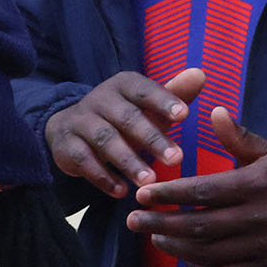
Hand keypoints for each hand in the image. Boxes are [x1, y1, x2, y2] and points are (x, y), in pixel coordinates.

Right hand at [46, 69, 206, 198]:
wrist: (70, 128)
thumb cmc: (122, 117)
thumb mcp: (147, 106)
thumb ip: (174, 94)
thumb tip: (201, 75)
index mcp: (123, 85)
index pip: (144, 90)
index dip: (163, 101)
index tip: (184, 115)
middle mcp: (100, 99)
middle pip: (126, 118)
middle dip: (152, 138)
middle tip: (177, 159)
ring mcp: (80, 122)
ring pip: (105, 140)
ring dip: (128, 161)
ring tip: (151, 181)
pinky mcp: (66, 145)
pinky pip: (84, 161)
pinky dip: (103, 177)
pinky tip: (121, 192)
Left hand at [125, 107, 266, 266]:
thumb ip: (239, 137)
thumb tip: (214, 111)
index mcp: (255, 185)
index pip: (204, 191)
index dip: (171, 194)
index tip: (143, 194)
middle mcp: (256, 218)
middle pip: (200, 225)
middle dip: (162, 223)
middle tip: (134, 220)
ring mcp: (261, 247)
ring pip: (209, 253)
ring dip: (176, 246)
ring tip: (153, 236)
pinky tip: (183, 259)